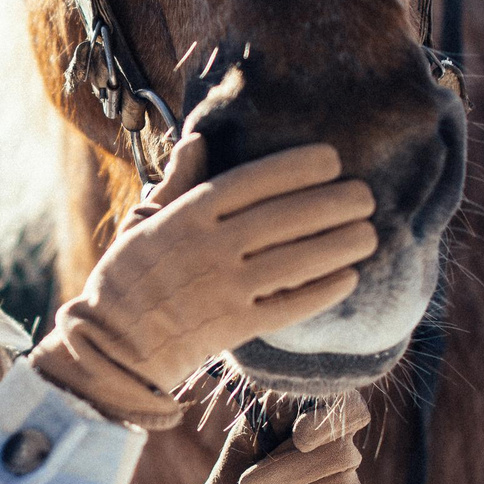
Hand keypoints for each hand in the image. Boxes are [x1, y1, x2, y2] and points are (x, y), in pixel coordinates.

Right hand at [26, 133, 376, 425]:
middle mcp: (209, 248)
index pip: (252, 181)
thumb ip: (177, 182)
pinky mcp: (234, 327)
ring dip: (339, 245)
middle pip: (284, 218)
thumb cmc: (129, 276)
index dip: (297, 167)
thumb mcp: (143, 220)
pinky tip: (348, 278)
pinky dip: (322, 292)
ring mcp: (223, 289)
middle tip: (365, 196)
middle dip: (333, 204)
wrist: (114, 345)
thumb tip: (198, 139)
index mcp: (186, 215)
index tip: (332, 159)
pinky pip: (288, 306)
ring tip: (369, 234)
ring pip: (295, 261)